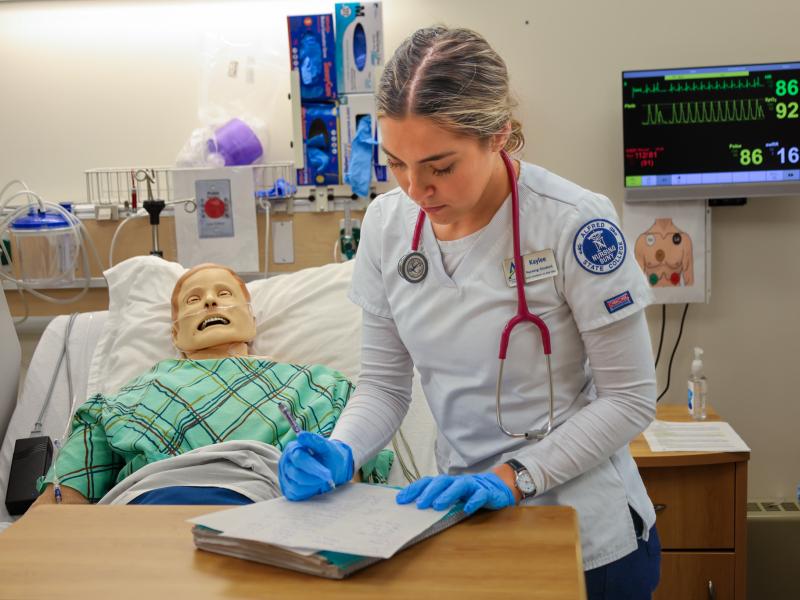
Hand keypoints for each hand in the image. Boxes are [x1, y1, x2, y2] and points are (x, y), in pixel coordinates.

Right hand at [278, 432, 353, 500]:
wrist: (332, 468)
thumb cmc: (329, 456)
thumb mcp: (327, 447)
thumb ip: (315, 441)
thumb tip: (301, 435)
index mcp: (293, 448)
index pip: (299, 459)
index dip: (314, 468)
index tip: (328, 474)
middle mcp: (286, 462)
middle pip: (297, 474)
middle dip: (315, 478)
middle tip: (328, 477)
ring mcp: (285, 476)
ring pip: (296, 486)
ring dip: (313, 485)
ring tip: (321, 479)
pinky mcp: (288, 489)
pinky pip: (297, 494)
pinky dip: (309, 491)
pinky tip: (315, 485)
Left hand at [396, 472, 515, 514]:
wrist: (497, 488)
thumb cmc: (469, 493)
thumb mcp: (452, 495)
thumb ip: (437, 499)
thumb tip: (414, 506)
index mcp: (446, 483)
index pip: (427, 482)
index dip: (414, 489)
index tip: (400, 499)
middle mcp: (457, 481)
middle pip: (441, 481)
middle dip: (429, 492)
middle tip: (419, 504)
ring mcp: (472, 485)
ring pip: (459, 486)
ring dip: (447, 495)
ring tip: (438, 505)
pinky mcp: (486, 492)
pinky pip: (480, 495)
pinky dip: (473, 501)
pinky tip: (467, 509)